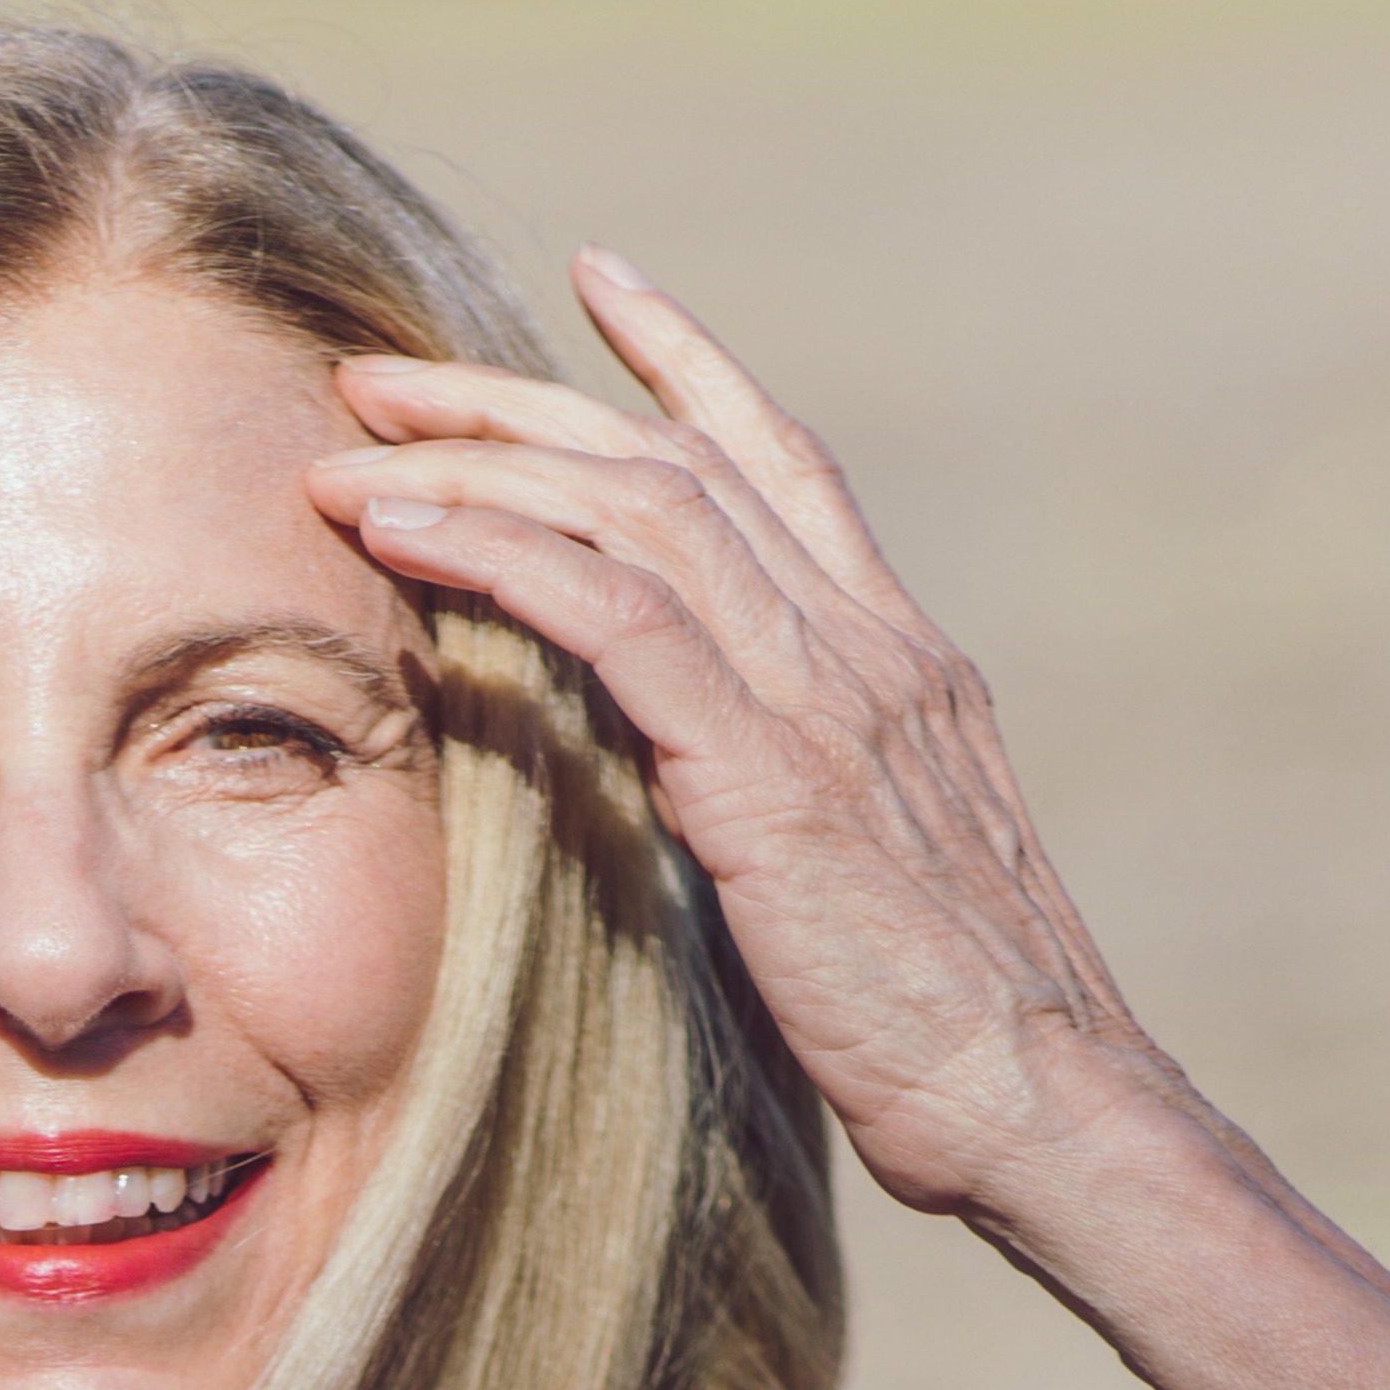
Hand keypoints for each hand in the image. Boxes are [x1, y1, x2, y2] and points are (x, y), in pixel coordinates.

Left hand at [304, 251, 1192, 1232]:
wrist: (1041, 1106)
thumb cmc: (948, 1038)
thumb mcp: (863, 881)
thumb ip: (788, 799)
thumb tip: (694, 792)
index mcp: (898, 663)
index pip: (785, 462)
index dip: (690, 363)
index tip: (598, 283)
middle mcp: (867, 649)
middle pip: (674, 462)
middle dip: (514, 404)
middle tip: (380, 374)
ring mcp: (828, 702)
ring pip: (636, 512)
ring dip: (475, 469)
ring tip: (349, 454)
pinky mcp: (774, 775)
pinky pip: (618, 619)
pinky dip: (501, 557)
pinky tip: (403, 536)